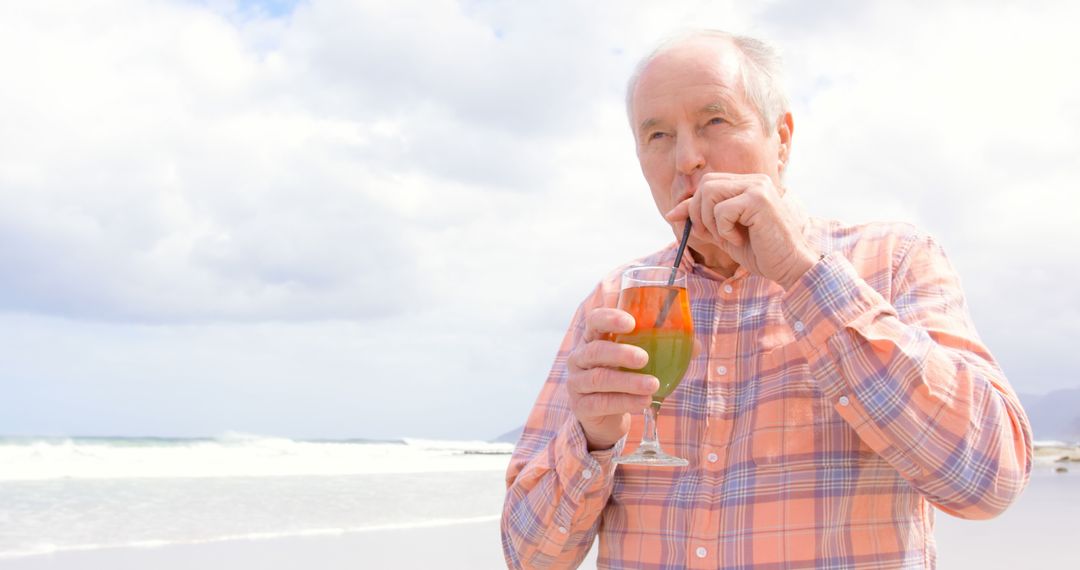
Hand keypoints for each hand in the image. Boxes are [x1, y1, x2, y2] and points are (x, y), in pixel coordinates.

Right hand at [566, 307, 659, 450]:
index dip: (610, 318)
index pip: (594, 320)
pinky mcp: (581, 406)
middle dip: (620, 353)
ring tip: (652, 385)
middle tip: (644, 358)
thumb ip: (661, 350)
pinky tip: (644, 402)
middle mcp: (580, 358)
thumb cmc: (622, 377)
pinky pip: (602, 402)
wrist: (603, 415)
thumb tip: (694, 345)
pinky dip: (625, 402)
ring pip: (599, 378)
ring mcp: (577, 383)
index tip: (631, 322)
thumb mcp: (637, 361)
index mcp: (593, 338)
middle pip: (595, 350)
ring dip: (628, 382)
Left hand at [665, 173, 817, 289]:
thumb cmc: (760, 252)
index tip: (682, 222)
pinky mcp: (759, 199)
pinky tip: (741, 239)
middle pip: (706, 184)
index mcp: (749, 184)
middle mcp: (755, 180)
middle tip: (710, 235)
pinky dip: (724, 229)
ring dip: (710, 221)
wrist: (789, 266)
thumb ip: (702, 220)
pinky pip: (722, 210)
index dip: (691, 204)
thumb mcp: (723, 233)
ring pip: (710, 192)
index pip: (708, 184)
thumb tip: (672, 213)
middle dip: (698, 212)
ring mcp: (758, 187)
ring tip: (728, 237)